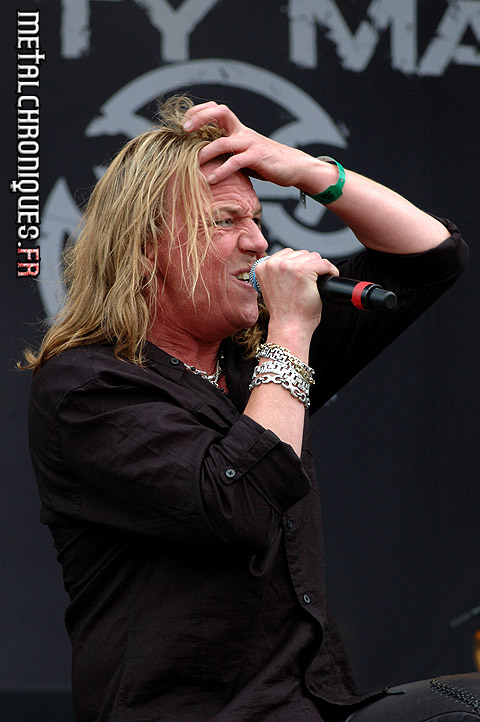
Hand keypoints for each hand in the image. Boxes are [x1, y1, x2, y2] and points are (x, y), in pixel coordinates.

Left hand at [183, 101, 312, 187]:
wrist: (292, 166)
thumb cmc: (265, 162)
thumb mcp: (243, 153)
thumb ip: (227, 152)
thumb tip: (204, 159)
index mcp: (238, 129)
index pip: (217, 109)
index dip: (199, 111)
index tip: (185, 123)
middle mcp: (243, 132)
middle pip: (220, 112)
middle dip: (199, 118)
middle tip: (184, 131)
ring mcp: (250, 143)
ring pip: (223, 141)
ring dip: (205, 152)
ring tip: (193, 164)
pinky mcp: (257, 157)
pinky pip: (236, 162)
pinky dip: (222, 171)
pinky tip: (211, 179)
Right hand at [254, 248, 338, 334]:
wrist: (289, 327)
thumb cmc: (284, 313)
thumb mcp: (273, 288)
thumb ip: (278, 273)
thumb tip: (292, 264)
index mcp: (262, 266)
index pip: (287, 254)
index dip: (299, 265)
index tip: (303, 277)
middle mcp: (273, 263)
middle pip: (301, 254)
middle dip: (309, 267)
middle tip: (310, 284)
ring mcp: (288, 266)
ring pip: (314, 257)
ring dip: (319, 269)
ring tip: (316, 284)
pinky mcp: (304, 271)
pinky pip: (324, 264)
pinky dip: (331, 271)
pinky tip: (329, 279)